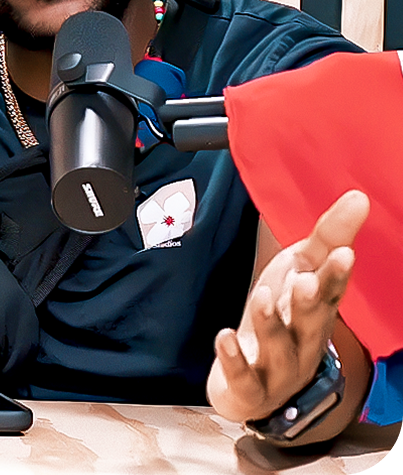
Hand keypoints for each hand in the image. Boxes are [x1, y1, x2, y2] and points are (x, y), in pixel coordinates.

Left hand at [207, 189, 369, 423]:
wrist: (259, 383)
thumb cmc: (285, 316)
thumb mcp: (302, 269)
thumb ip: (329, 235)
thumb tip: (359, 196)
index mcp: (317, 310)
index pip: (331, 292)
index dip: (336, 276)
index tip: (343, 253)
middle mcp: (303, 341)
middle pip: (310, 323)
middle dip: (309, 303)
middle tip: (305, 282)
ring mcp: (277, 368)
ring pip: (277, 348)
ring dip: (270, 323)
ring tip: (261, 296)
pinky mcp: (249, 387)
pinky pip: (243, 377)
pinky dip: (233, 359)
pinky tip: (223, 336)